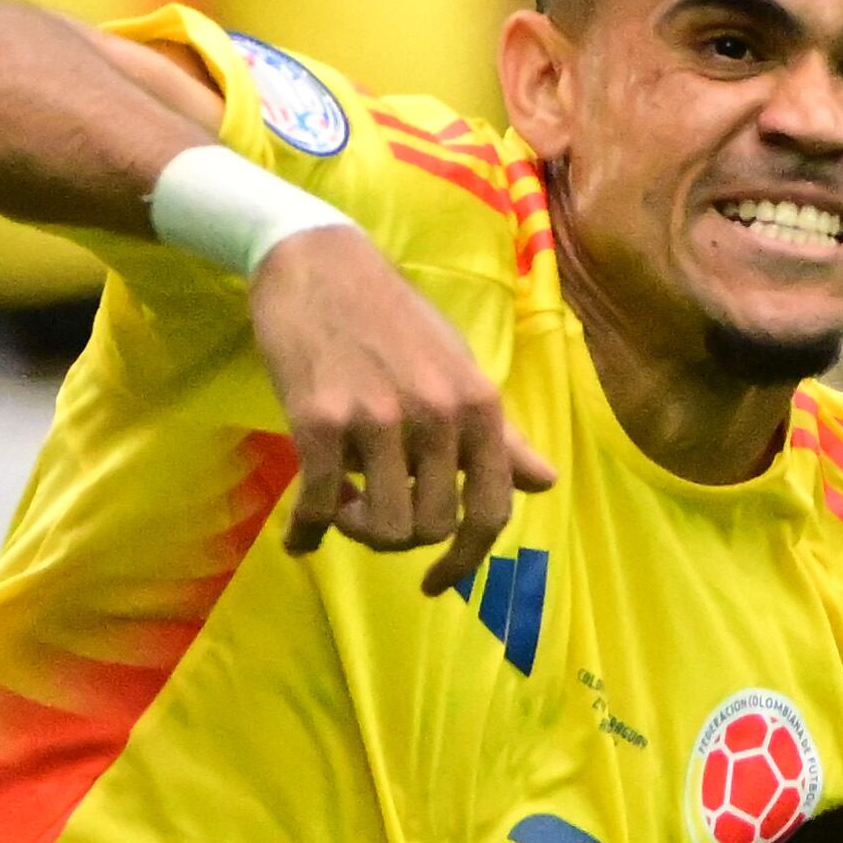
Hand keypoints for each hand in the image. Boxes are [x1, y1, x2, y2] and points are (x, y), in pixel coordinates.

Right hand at [245, 226, 554, 594]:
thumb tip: (544, 482)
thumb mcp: (457, 368)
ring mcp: (377, 418)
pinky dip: (305, 532)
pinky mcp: (319, 419)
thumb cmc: (392, 316)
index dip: (466, 560)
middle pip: (432, 527)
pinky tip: (298, 536)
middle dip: (398, 537)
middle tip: (370, 513)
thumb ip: (497, 433)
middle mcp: (436, 414)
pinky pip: (317, 505)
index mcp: (478, 405)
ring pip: (383, 526)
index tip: (436, 582)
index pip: (491, 510)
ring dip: (356, 531)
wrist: (317, 260)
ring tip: (340, 508)